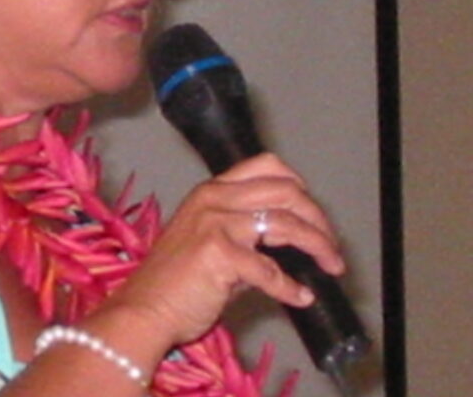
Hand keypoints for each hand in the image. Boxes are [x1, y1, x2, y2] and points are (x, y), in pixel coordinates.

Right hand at [103, 152, 345, 346]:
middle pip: (285, 191)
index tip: (313, 213)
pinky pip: (271, 270)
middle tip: (330, 246)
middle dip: (318, 218)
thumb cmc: (173, 282)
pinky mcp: (219, 253)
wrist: (145, 309)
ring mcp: (214, 222)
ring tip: (330, 266)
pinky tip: (299, 297)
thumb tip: (286, 247)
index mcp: (210, 191)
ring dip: (317, 246)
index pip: (266, 166)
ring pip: (285, 223)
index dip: (299, 186)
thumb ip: (246, 238)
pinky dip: (291, 287)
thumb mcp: (209, 244)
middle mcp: (213, 198)